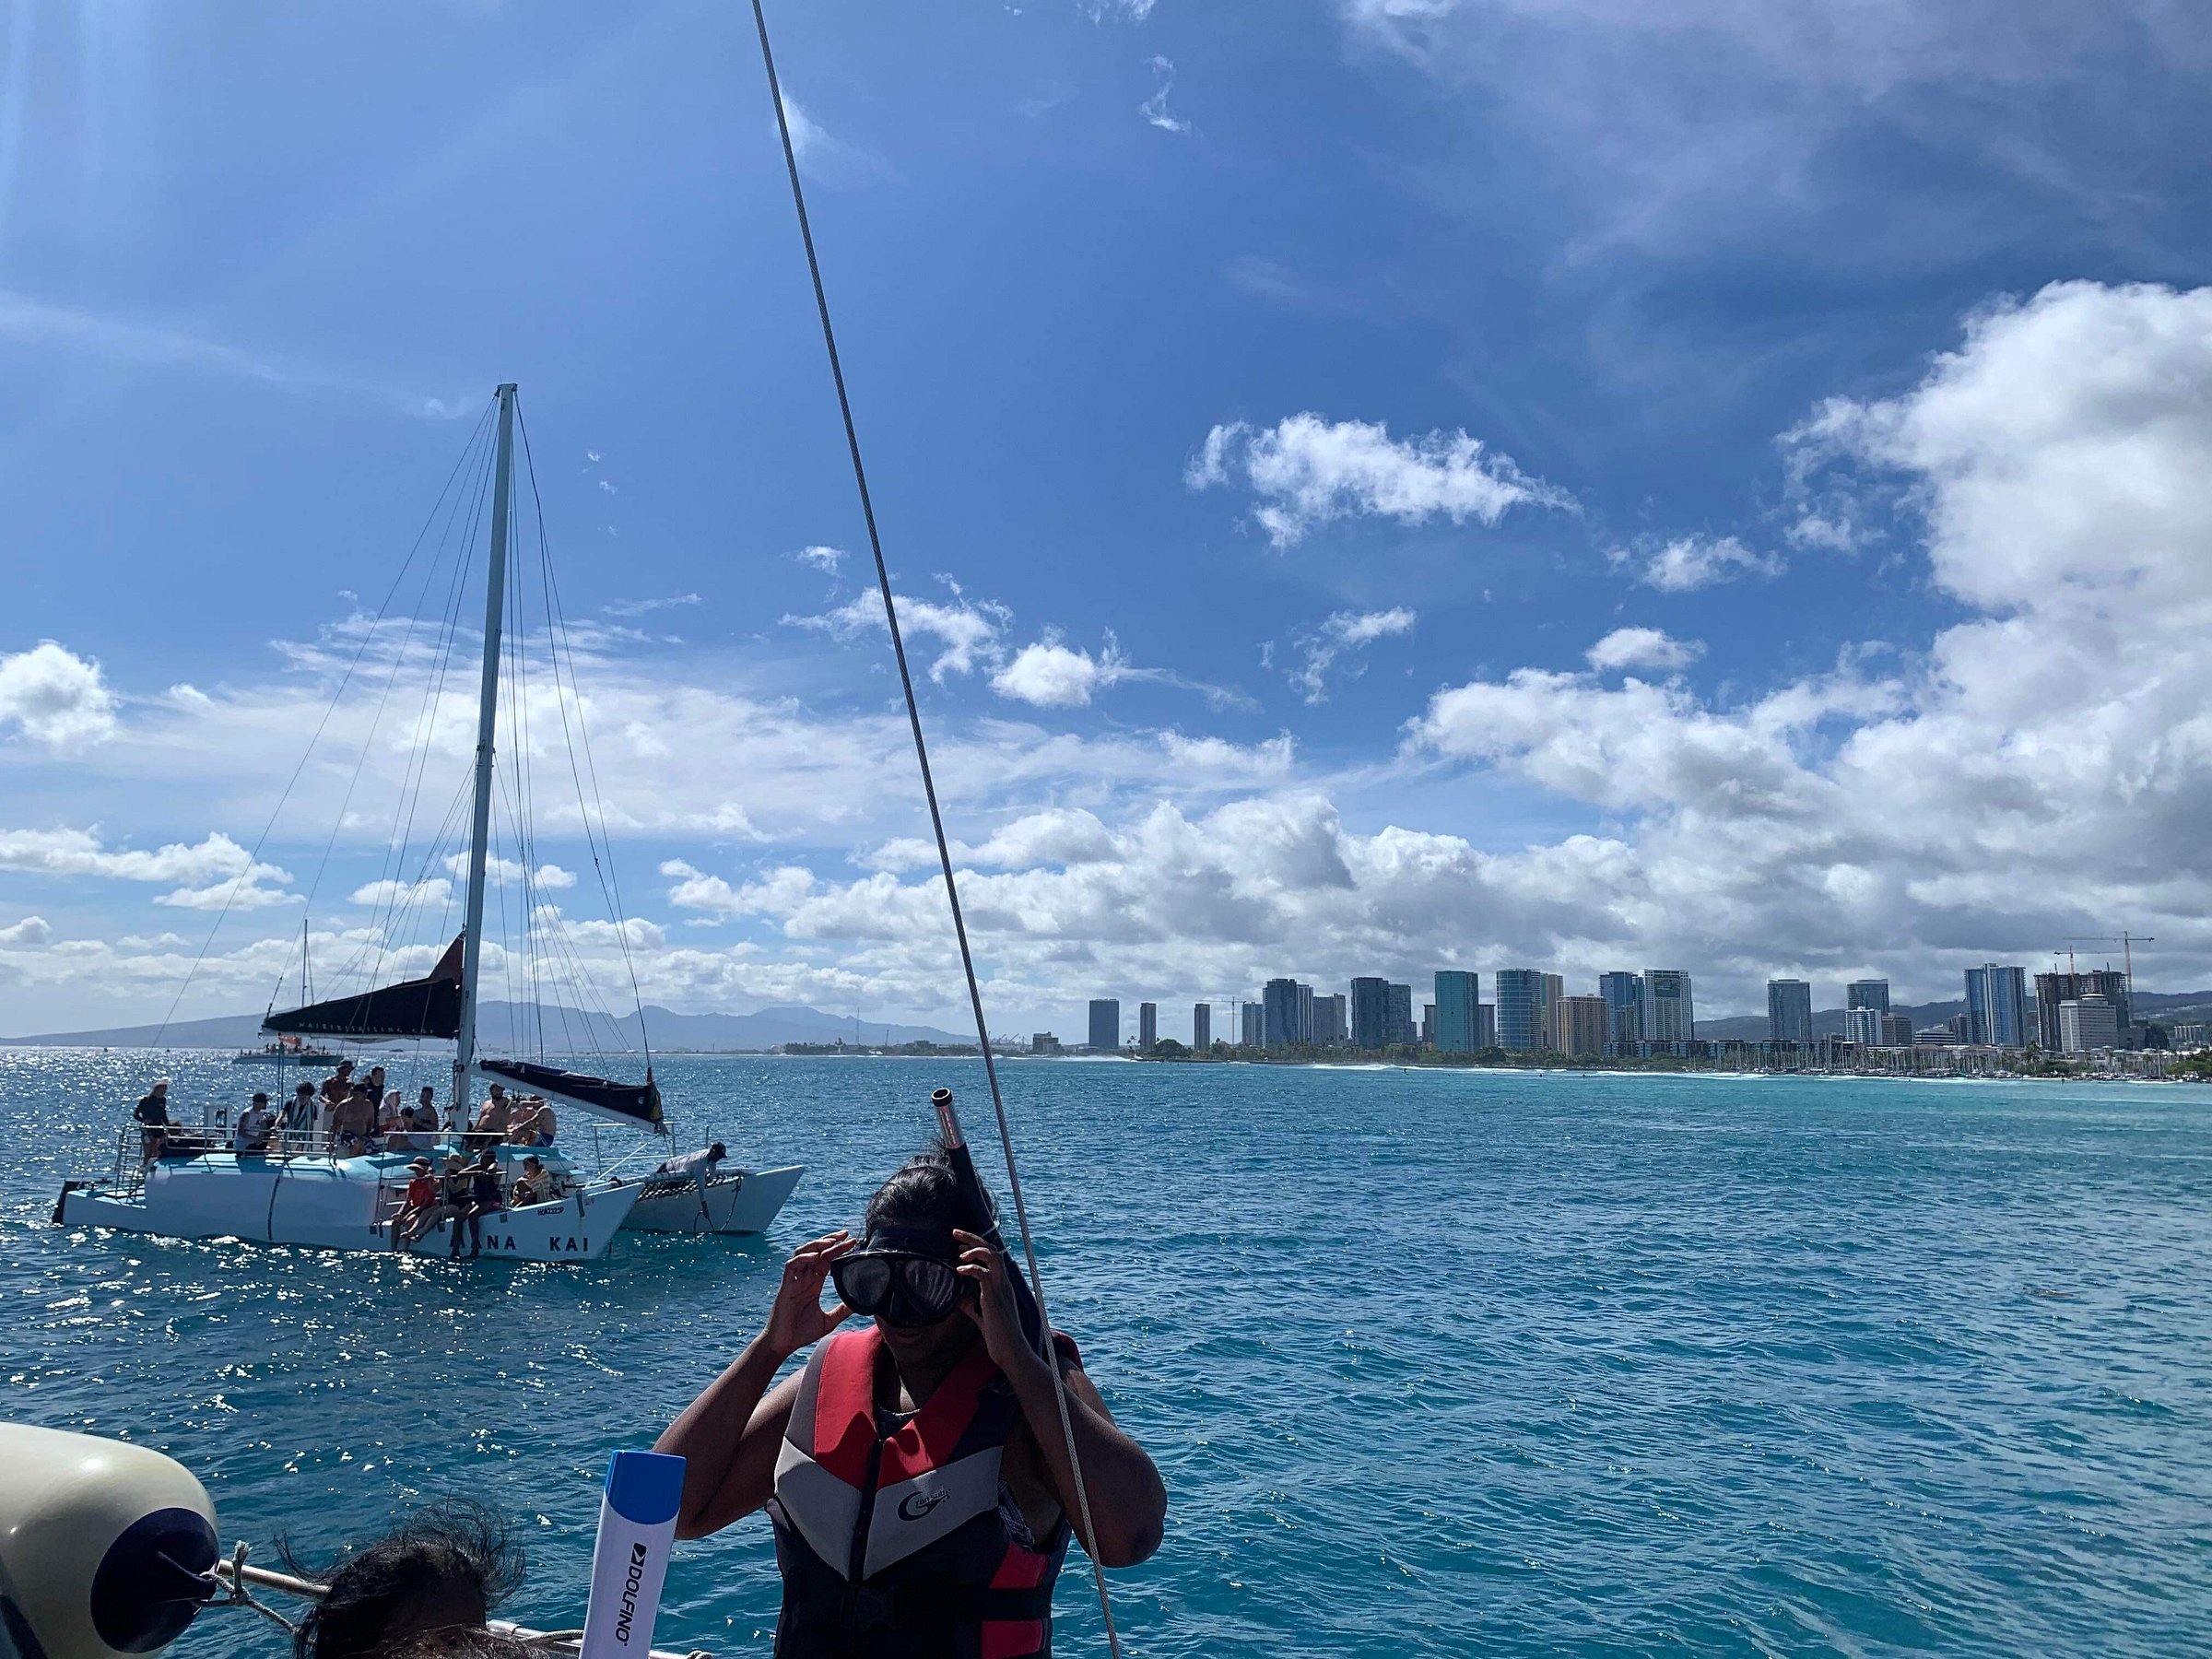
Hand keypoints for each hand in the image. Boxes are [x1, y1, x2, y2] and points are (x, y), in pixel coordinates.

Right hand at [761, 1230, 856, 1358]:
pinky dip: (803, 1258)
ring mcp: (794, 1281)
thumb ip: (843, 1310)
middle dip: (830, 1241)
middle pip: (817, 1252)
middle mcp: (804, 1279)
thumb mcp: (829, 1320)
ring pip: (803, 1253)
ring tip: (832, 1242)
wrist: (783, 1344)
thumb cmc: (802, 1332)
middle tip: (846, 1235)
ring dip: (817, 1245)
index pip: (827, 1260)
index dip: (838, 1249)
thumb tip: (862, 1303)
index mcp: (814, 1283)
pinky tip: (815, 1256)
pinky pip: (792, 1266)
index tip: (852, 1242)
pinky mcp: (786, 1287)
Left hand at [954, 1228, 1039, 1376]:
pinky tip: (959, 1270)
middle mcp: (1004, 1284)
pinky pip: (984, 1274)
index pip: (992, 1257)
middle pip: (992, 1250)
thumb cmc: (1000, 1340)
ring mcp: (1001, 1289)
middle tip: (955, 1233)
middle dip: (973, 1238)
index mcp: (1002, 1287)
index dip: (976, 1247)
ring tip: (959, 1250)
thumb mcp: (983, 1320)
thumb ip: (973, 1308)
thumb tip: (961, 1301)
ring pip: (992, 1256)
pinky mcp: (994, 1298)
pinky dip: (971, 1268)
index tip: (960, 1246)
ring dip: (974, 1248)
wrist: (1012, 1354)